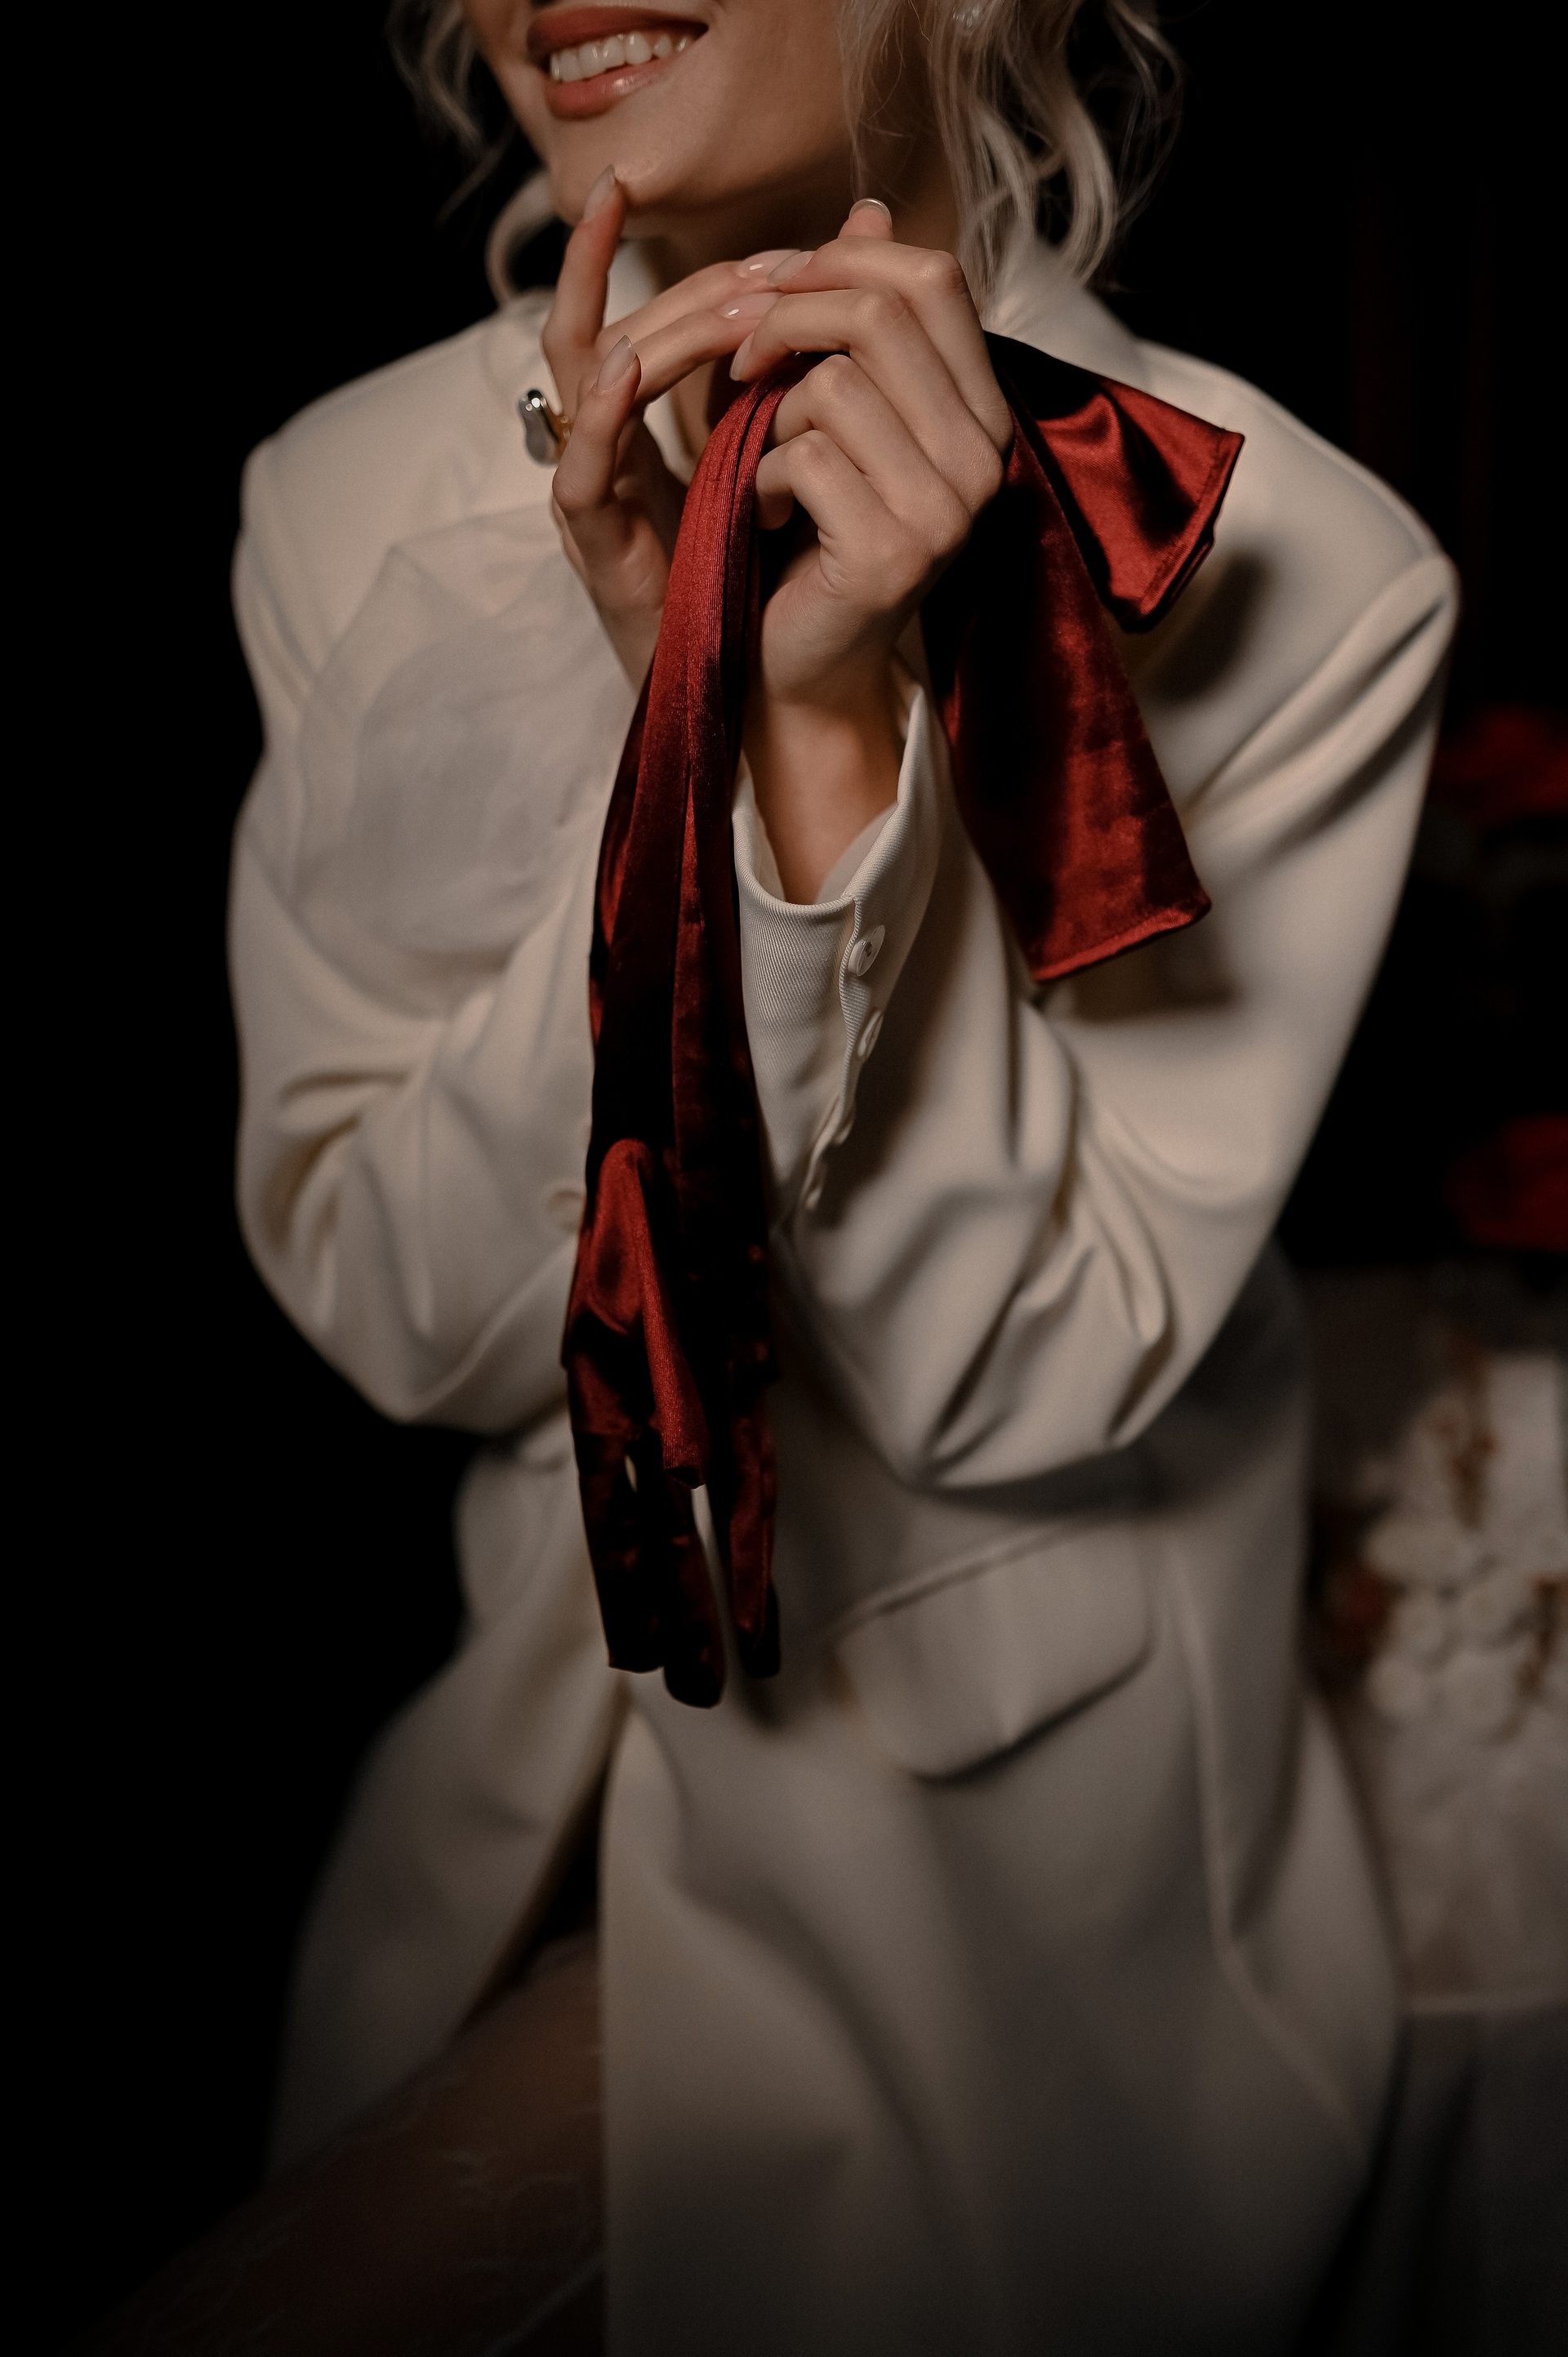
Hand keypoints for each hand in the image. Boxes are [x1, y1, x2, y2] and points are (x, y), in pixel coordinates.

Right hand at [541, 170, 786, 684]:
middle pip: (618, 336)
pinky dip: (598, 418)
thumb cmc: (760, 571)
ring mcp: (594, 499)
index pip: (625, 321)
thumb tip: (859, 244)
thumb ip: (793, 364)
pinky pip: (581, 473)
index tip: (702, 220)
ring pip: (595, 387)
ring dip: (666, 336)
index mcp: (635, 430)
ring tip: (741, 309)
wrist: (757, 687)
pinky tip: (631, 373)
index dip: (648, 264)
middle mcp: (601, 453)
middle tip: (771, 276)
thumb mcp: (777, 450)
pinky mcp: (599, 551)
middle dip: (693, 296)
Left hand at [730, 203, 1012, 897]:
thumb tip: (866, 204)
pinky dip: (759, 480)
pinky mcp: (894, 552)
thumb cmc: (804, 540)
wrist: (796, 672)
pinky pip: (803, 456)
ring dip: (766, 420)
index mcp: (982, 413)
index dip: (840, 258)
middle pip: (881, 311)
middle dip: (785, 321)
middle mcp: (984, 457)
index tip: (767, 289)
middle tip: (737, 369)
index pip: (933, 277)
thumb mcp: (829, 415)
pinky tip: (766, 521)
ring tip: (762, 472)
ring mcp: (949, 509)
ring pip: (832, 384)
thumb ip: (848, 323)